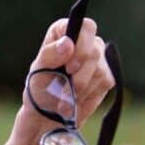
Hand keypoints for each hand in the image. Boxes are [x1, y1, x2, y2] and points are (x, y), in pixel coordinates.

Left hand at [0, 17, 114, 144]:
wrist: (46, 119)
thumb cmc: (38, 92)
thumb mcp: (38, 72)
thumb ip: (50, 54)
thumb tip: (68, 43)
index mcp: (63, 32)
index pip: (84, 25)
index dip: (81, 43)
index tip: (69, 66)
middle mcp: (83, 42)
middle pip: (95, 48)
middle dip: (80, 72)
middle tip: (65, 88)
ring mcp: (98, 59)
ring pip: (100, 68)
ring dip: (82, 87)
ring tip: (66, 98)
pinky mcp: (106, 77)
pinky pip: (106, 81)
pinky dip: (91, 94)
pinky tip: (77, 100)